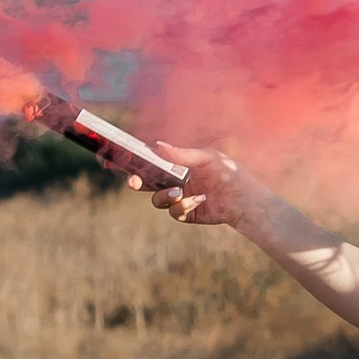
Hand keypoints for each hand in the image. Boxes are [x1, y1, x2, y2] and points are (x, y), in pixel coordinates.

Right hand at [134, 141, 251, 228]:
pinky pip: (173, 212)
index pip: (150, 162)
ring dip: (164, 196)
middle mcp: (176, 181)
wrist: (245, 199)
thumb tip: (157, 145)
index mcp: (178, 165)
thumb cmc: (229, 173)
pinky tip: (199, 200)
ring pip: (157, 200)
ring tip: (179, 192)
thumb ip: (182, 154)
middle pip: (145, 183)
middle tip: (133, 182)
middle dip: (135, 182)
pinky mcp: (186, 213)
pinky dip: (183, 206)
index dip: (132, 162)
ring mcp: (180, 198)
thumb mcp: (207, 158)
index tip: (113, 160)